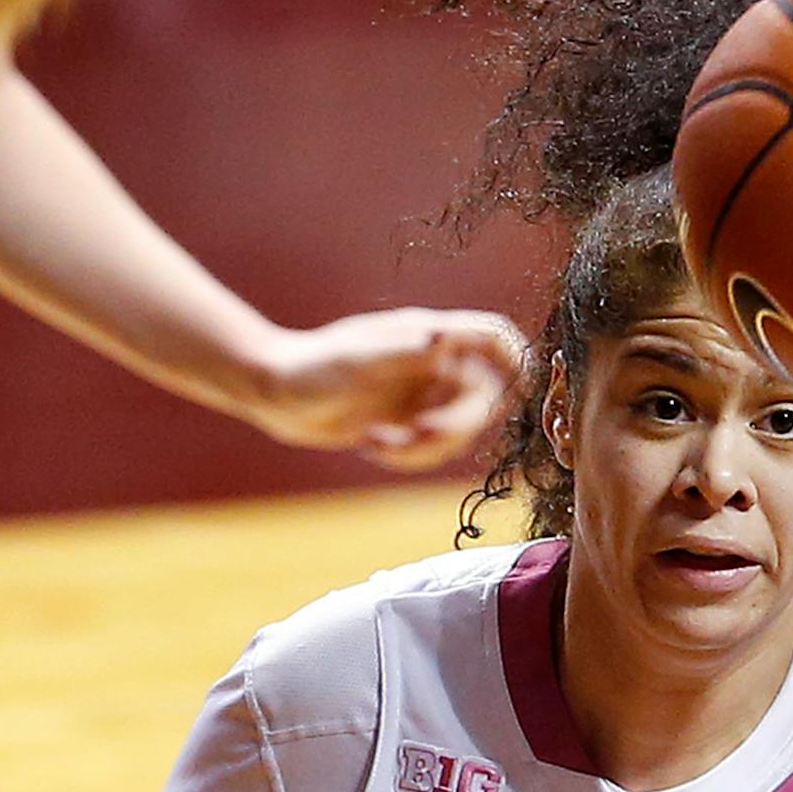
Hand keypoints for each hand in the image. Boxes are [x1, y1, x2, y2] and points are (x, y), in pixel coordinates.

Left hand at [240, 308, 523, 469]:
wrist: (270, 393)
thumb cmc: (307, 368)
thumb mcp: (354, 362)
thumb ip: (400, 351)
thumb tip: (442, 338)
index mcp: (428, 337)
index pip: (493, 335)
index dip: (518, 356)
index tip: (522, 389)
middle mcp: (433, 364)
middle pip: (484, 397)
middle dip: (457, 426)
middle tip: (417, 437)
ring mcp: (421, 394)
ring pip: (461, 429)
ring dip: (429, 449)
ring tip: (381, 443)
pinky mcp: (407, 421)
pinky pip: (432, 448)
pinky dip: (409, 456)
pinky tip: (373, 445)